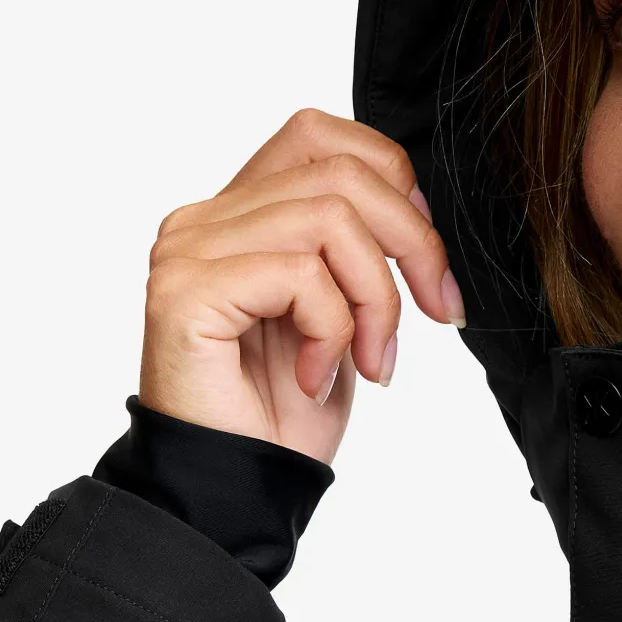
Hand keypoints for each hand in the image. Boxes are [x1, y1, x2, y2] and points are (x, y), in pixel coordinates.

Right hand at [137, 109, 463, 464]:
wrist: (236, 487)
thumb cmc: (283, 411)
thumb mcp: (342, 313)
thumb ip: (356, 248)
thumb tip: (416, 208)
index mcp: (238, 213)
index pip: (319, 135)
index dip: (393, 181)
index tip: (427, 259)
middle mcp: (203, 219)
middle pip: (341, 174)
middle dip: (415, 245)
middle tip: (436, 313)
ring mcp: (187, 251)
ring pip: (331, 220)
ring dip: (377, 300)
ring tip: (368, 361)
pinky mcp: (184, 291)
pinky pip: (300, 275)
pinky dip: (333, 330)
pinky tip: (314, 376)